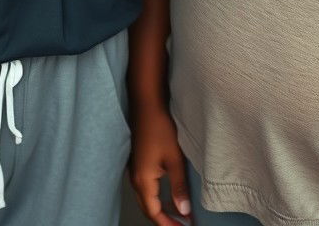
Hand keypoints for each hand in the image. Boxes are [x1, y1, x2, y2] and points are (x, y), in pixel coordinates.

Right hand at [129, 103, 190, 224]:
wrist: (146, 104)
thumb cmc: (160, 129)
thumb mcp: (174, 159)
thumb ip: (179, 187)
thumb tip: (183, 211)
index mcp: (143, 181)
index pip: (154, 213)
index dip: (168, 224)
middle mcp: (135, 179)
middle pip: (148, 208)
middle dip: (164, 220)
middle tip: (181, 224)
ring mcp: (134, 170)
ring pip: (146, 198)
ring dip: (160, 208)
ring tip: (179, 213)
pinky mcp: (137, 162)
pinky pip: (145, 187)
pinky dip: (157, 196)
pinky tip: (168, 193)